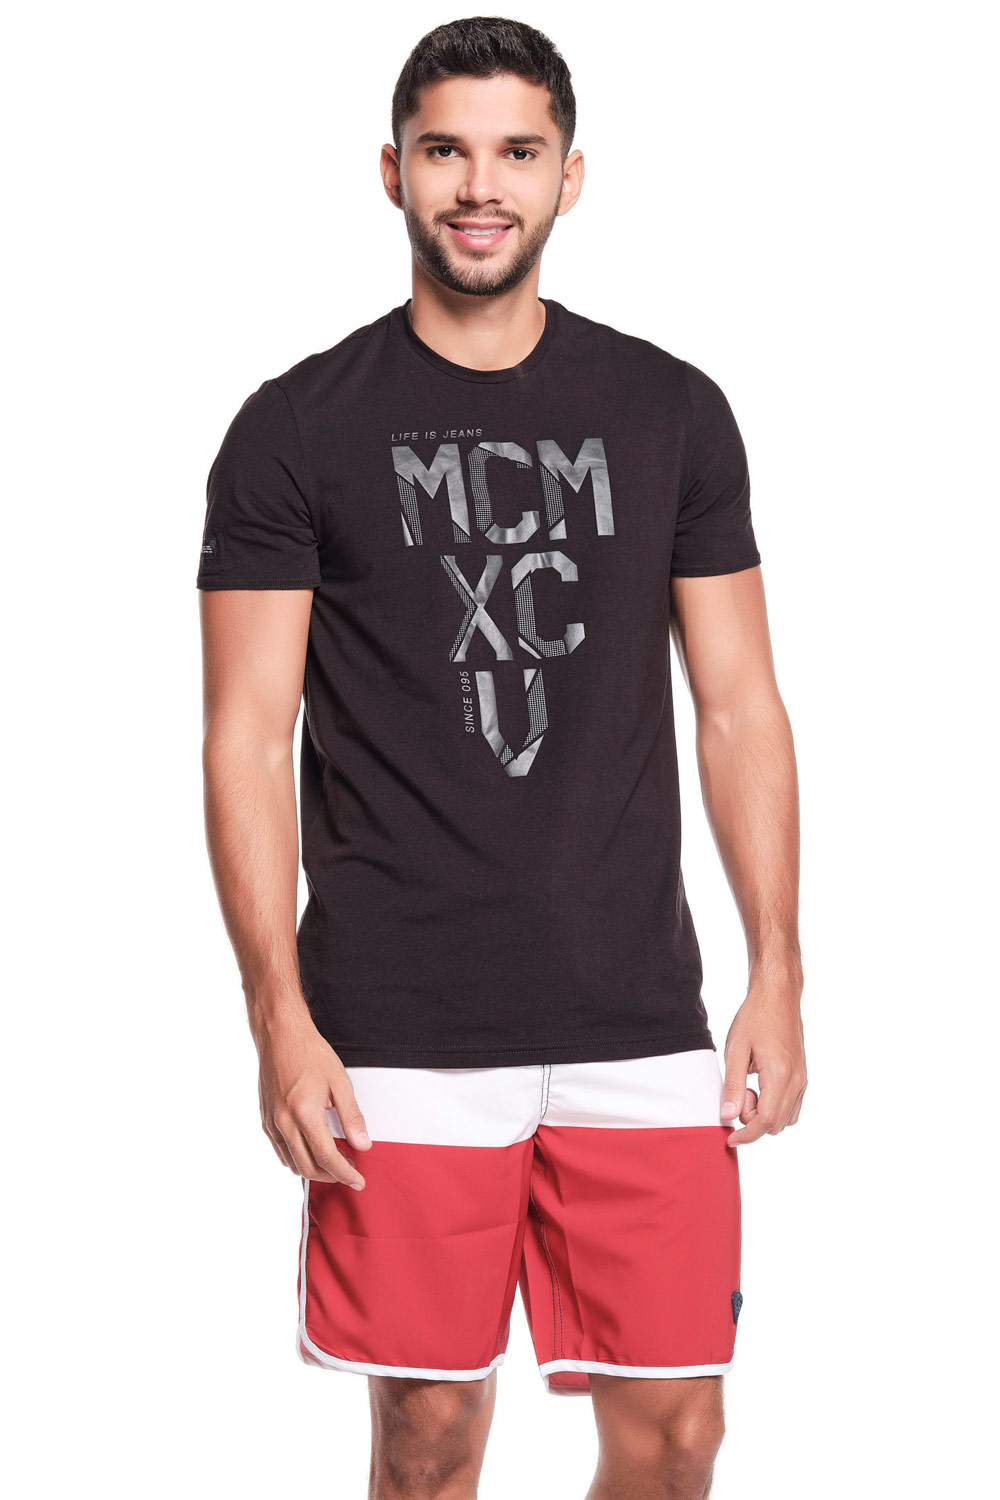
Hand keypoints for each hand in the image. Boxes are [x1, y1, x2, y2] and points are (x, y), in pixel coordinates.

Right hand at [253, 1008, 372, 1187]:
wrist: (280, 1035)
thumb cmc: (310, 1053)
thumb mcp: (339, 1082)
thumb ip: (352, 1116)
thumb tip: (362, 1144)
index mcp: (304, 1113)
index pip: (327, 1158)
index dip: (345, 1174)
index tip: (358, 1180)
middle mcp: (284, 1122)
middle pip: (307, 1167)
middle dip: (331, 1176)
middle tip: (350, 1173)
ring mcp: (272, 1122)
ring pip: (292, 1163)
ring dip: (314, 1170)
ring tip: (334, 1162)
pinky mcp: (266, 1119)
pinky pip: (281, 1150)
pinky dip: (297, 1159)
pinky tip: (312, 1151)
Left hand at [720, 989, 806, 1146]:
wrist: (778, 996)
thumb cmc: (754, 1018)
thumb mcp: (735, 1049)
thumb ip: (732, 1085)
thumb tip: (728, 1117)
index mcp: (780, 1075)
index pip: (766, 1121)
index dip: (746, 1135)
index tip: (729, 1138)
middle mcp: (797, 1081)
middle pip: (776, 1124)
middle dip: (753, 1121)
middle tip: (737, 1094)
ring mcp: (803, 1079)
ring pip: (787, 1119)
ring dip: (765, 1115)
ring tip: (748, 1088)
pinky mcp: (803, 1076)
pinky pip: (793, 1106)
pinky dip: (776, 1107)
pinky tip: (760, 1087)